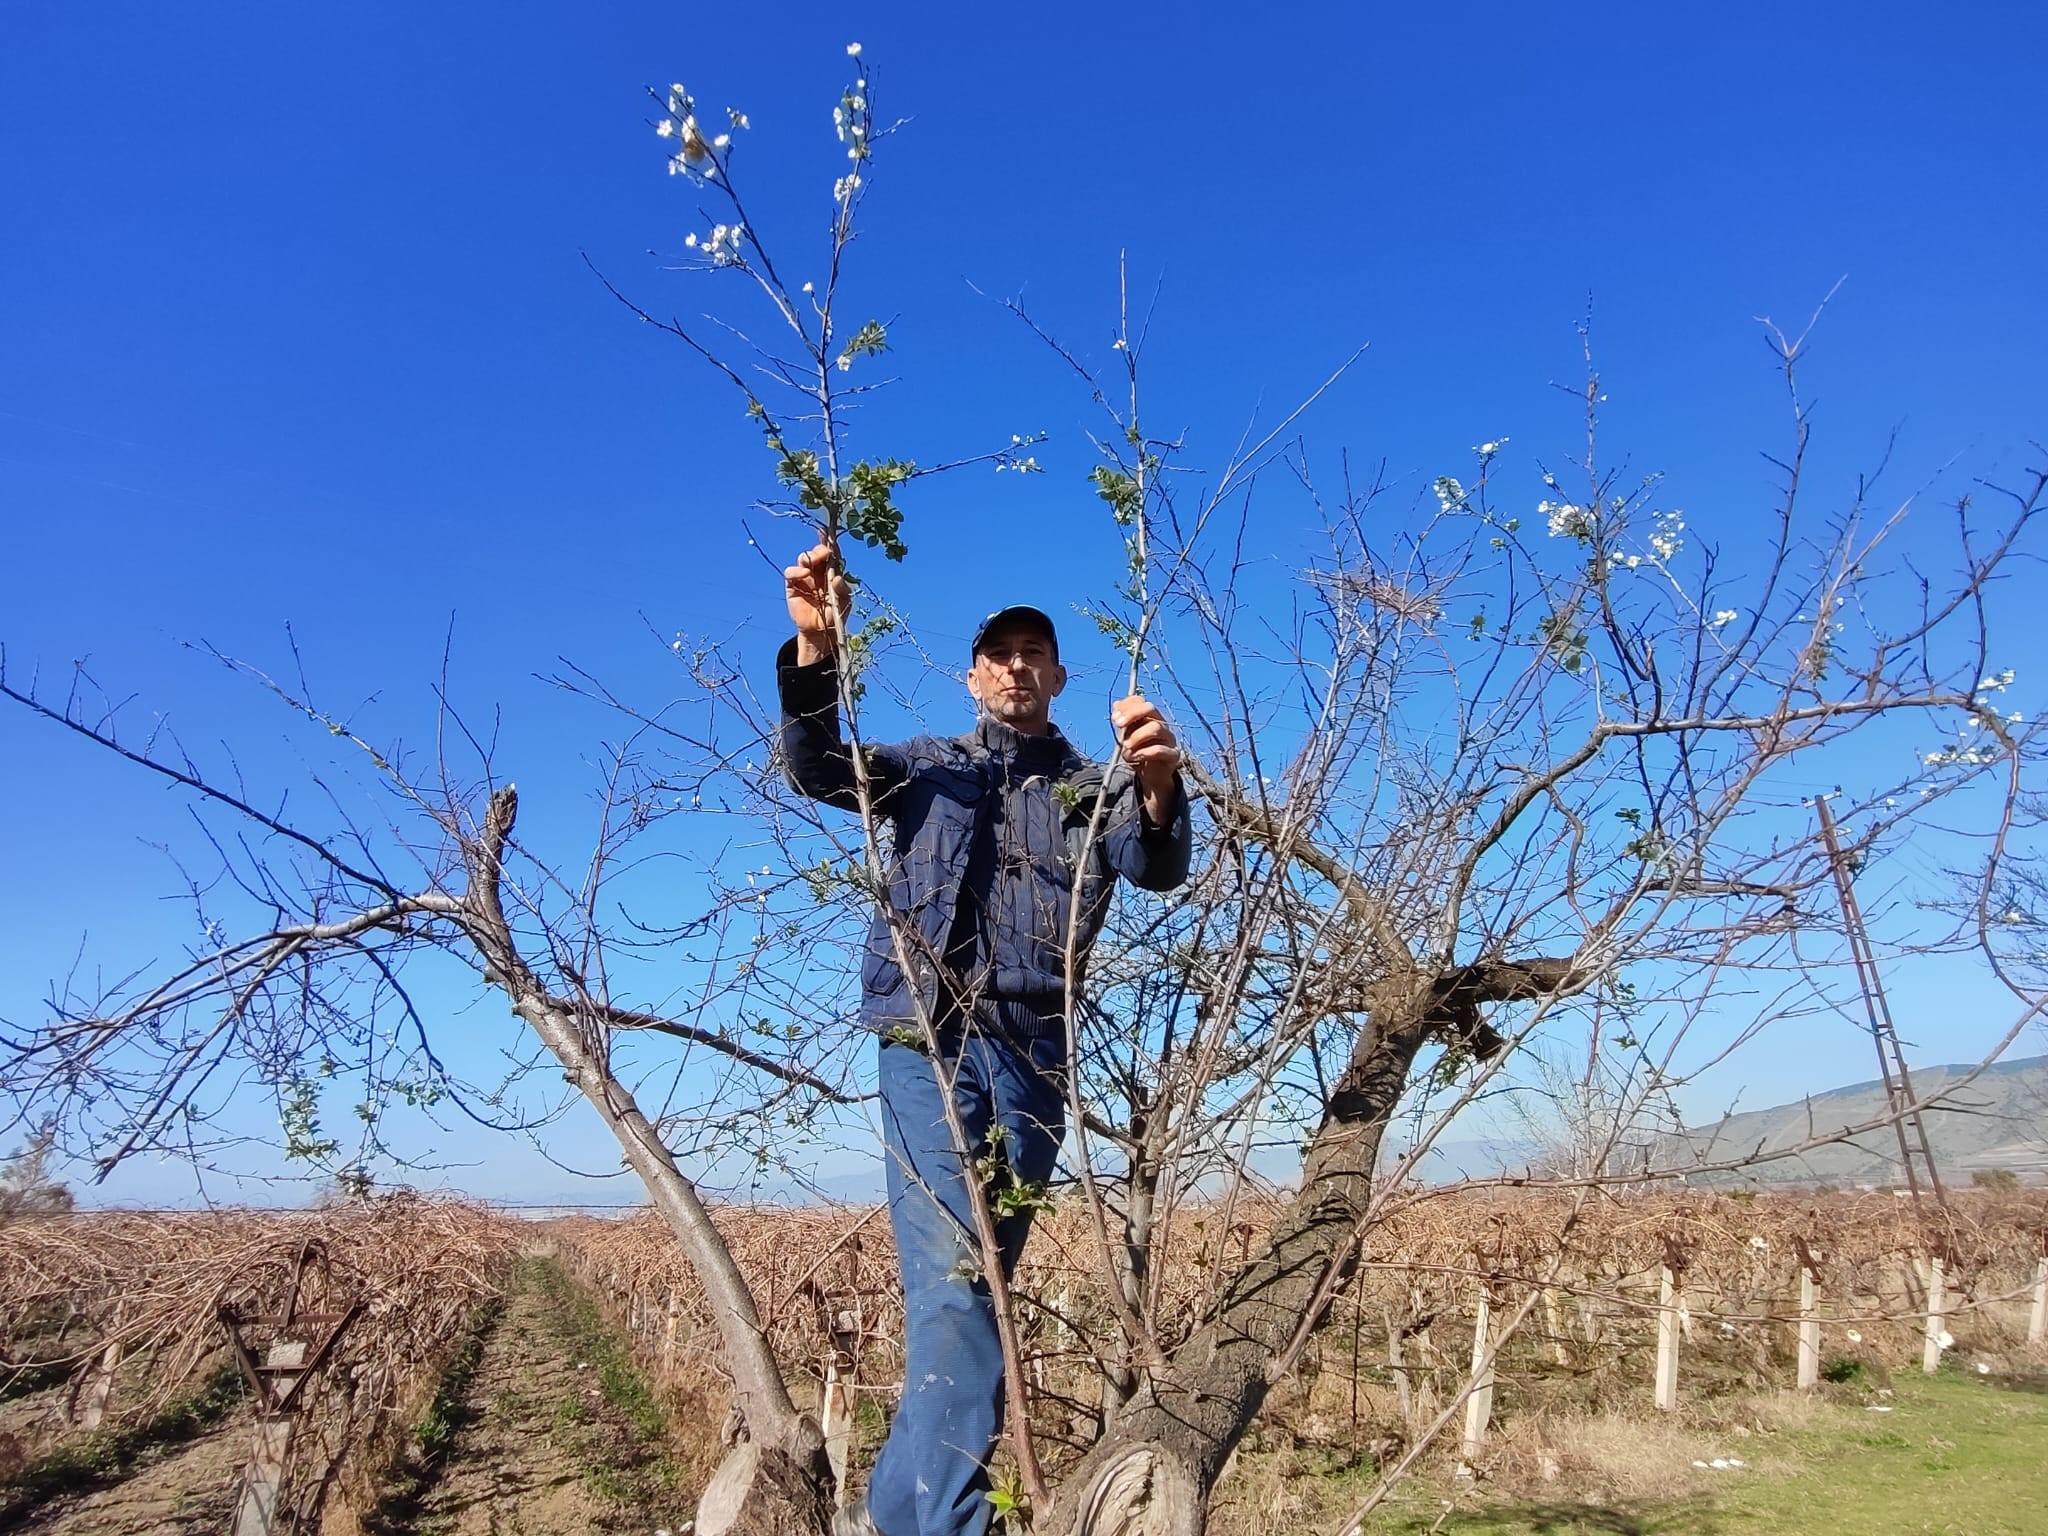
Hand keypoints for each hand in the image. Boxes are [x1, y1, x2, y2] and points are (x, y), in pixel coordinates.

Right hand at [785, 544, 850, 662]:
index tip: (829, 535)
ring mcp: (805, 578)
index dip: (830, 544)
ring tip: (813, 562)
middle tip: (825, 552)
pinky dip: (796, 570)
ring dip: (809, 557)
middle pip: (817, 554)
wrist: (819, 632)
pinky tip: (804, 574)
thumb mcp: (843, 603)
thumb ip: (842, 590)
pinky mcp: (793, 585)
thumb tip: (838, 578)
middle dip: (820, 550)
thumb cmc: (834, 616)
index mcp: (832, 573)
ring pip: (804, 559)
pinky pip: (791, 573)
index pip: (831, 555)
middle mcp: (818, 572)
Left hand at [1110, 695, 1182, 823]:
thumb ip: (1123, 722)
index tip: (1114, 718)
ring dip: (1137, 736)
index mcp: (1149, 717)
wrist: (1151, 776)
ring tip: (1127, 747)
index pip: (1141, 701)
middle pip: (1150, 708)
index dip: (1127, 706)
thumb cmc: (1139, 753)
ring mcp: (1169, 738)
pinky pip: (1161, 749)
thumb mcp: (1126, 737)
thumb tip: (1116, 704)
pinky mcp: (1173, 754)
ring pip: (1156, 727)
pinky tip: (1136, 756)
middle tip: (1119, 725)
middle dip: (1132, 714)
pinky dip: (1145, 752)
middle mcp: (1161, 724)